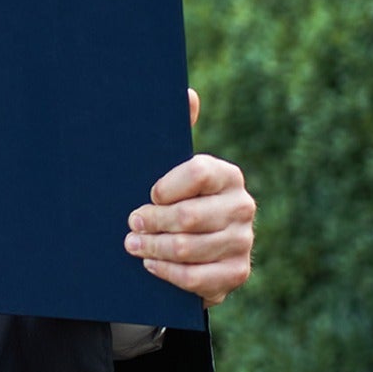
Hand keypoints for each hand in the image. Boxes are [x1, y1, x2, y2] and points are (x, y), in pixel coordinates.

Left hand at [124, 89, 254, 306]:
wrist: (192, 247)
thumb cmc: (174, 199)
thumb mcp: (170, 167)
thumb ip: (177, 131)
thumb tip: (187, 93)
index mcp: (227, 175)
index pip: (197, 172)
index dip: (166, 186)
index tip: (147, 194)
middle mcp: (242, 206)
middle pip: (189, 216)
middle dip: (151, 222)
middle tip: (130, 224)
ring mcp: (243, 242)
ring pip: (189, 248)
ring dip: (153, 248)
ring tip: (132, 245)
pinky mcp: (236, 273)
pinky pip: (197, 278)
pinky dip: (168, 273)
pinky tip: (151, 265)